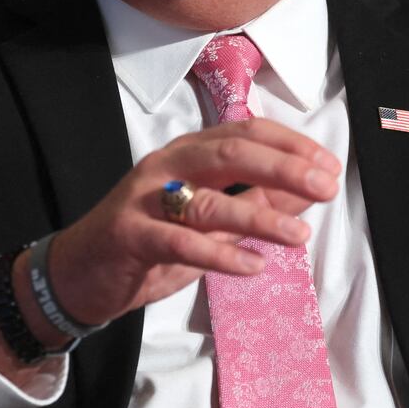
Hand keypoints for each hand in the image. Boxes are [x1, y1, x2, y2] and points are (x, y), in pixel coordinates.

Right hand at [46, 118, 339, 328]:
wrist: (79, 274)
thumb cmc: (149, 244)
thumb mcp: (210, 223)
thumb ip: (254, 202)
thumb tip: (307, 191)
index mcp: (188, 153)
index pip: (246, 132)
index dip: (291, 145)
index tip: (329, 165)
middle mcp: (167, 165)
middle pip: (232, 152)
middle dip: (284, 166)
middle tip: (326, 186)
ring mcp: (145, 198)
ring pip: (209, 199)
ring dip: (261, 215)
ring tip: (300, 234)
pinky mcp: (131, 235)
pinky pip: (181, 242)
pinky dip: (221, 254)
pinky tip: (253, 266)